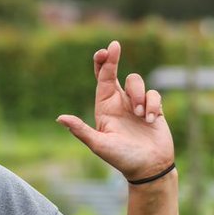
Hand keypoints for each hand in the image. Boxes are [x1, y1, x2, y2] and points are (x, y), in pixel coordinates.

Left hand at [56, 40, 174, 181]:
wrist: (148, 168)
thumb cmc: (121, 158)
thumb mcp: (99, 144)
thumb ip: (81, 130)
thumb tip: (60, 118)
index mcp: (104, 107)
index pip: (101, 80)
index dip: (102, 63)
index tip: (105, 50)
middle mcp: (119, 103)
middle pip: (116, 73)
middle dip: (114, 59)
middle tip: (114, 46)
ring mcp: (136, 104)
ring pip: (136, 82)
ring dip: (138, 95)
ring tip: (140, 116)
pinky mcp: (153, 108)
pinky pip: (154, 94)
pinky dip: (152, 105)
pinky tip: (150, 121)